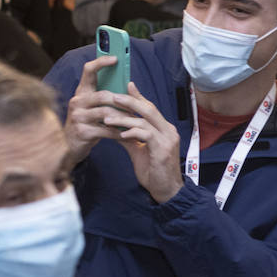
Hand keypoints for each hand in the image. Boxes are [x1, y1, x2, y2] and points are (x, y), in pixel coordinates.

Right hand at [64, 56, 126, 162]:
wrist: (69, 147)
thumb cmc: (87, 124)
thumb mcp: (93, 108)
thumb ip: (107, 96)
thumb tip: (129, 84)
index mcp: (81, 92)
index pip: (88, 71)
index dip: (101, 62)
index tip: (116, 58)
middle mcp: (76, 102)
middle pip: (104, 95)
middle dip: (122, 102)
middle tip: (135, 108)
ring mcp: (77, 117)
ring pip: (106, 113)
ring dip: (123, 118)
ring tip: (134, 123)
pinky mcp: (81, 132)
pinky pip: (106, 130)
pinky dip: (119, 133)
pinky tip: (127, 135)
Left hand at [98, 82, 183, 203]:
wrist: (165, 190)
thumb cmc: (152, 170)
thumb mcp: (138, 150)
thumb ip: (129, 137)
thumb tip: (115, 127)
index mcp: (163, 129)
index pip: (150, 108)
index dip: (138, 97)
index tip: (126, 86)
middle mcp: (168, 130)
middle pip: (149, 109)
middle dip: (130, 101)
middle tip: (113, 96)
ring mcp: (167, 140)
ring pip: (145, 121)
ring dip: (125, 119)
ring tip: (107, 119)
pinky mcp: (163, 150)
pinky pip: (147, 135)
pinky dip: (132, 132)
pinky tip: (120, 134)